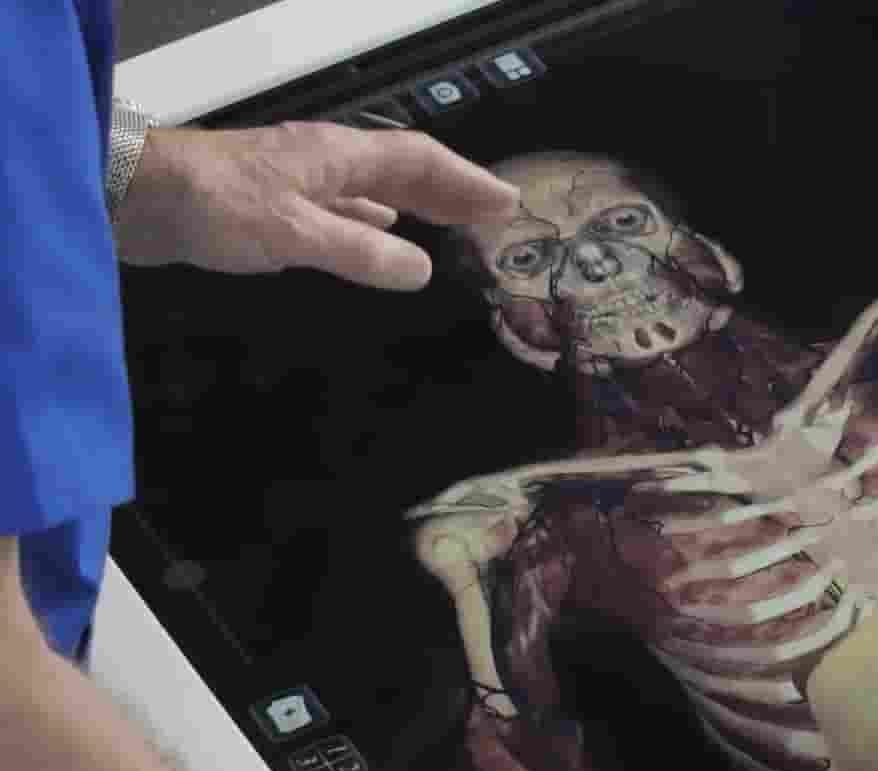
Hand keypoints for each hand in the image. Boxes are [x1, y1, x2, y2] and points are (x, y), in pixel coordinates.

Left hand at [114, 120, 517, 289]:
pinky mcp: (271, 205)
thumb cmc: (218, 205)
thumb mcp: (298, 234)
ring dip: (416, 206)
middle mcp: (324, 163)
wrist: (134, 195)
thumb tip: (422, 268)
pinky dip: (374, 222)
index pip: (419, 163)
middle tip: (493, 216)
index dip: (466, 183)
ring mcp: (297, 181)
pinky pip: (344, 209)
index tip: (506, 202)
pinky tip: (380, 235)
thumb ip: (362, 254)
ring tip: (451, 225)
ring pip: (374, 189)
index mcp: (338, 158)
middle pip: (402, 171)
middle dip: (450, 192)